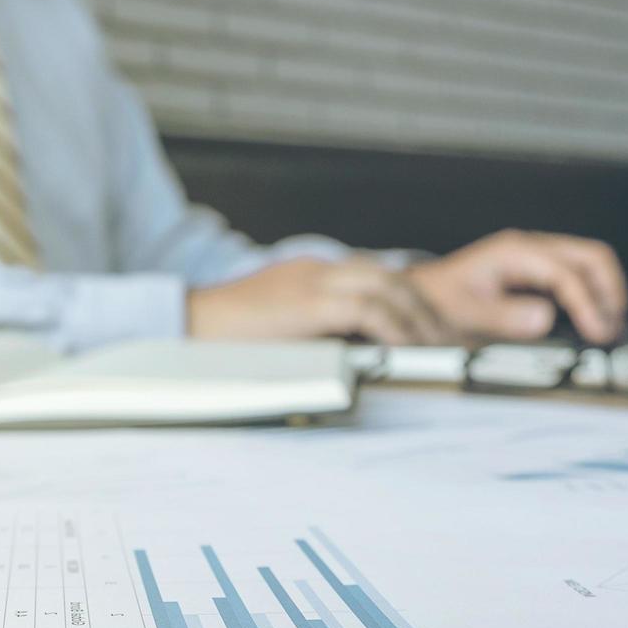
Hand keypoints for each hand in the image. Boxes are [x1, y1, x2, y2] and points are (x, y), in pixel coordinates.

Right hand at [187, 257, 449, 345]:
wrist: (183, 323)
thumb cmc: (221, 336)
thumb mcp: (275, 328)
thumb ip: (310, 332)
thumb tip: (348, 357)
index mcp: (308, 274)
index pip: (371, 277)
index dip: (405, 301)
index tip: (426, 328)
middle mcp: (315, 270)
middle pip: (388, 276)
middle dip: (422, 306)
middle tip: (444, 337)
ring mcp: (311, 282)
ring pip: (386, 287)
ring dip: (416, 318)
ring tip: (435, 346)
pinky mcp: (307, 303)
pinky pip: (367, 310)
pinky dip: (394, 328)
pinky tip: (406, 350)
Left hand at [407, 230, 627, 343]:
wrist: (422, 298)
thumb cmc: (440, 303)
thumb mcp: (466, 314)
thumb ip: (505, 317)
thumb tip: (544, 319)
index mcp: (514, 252)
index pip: (565, 273)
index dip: (586, 303)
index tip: (596, 333)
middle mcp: (530, 249)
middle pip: (591, 258)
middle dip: (610, 292)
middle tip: (613, 330)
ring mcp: (536, 259)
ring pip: (589, 265)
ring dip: (606, 294)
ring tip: (609, 331)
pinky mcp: (538, 274)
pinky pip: (577, 278)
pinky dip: (592, 298)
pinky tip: (592, 324)